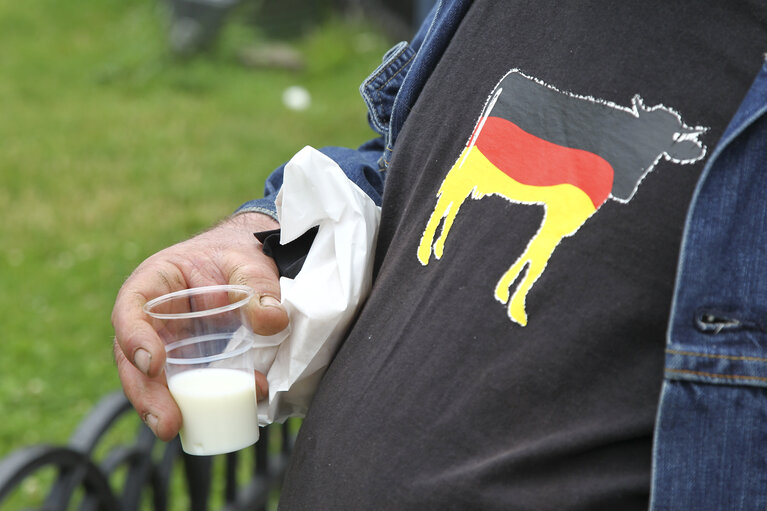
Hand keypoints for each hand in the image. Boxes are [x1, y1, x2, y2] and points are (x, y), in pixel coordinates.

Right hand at [111, 212, 287, 440]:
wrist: (244, 265)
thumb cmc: (235, 256)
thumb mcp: (248, 263)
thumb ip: (258, 286)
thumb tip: (272, 320)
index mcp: (154, 283)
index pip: (131, 310)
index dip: (134, 338)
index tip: (154, 362)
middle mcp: (152, 319)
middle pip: (133, 359)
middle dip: (145, 393)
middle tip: (167, 421)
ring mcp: (167, 344)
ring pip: (153, 381)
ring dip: (162, 407)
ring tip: (175, 429)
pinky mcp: (188, 364)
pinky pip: (187, 386)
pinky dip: (200, 403)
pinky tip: (222, 416)